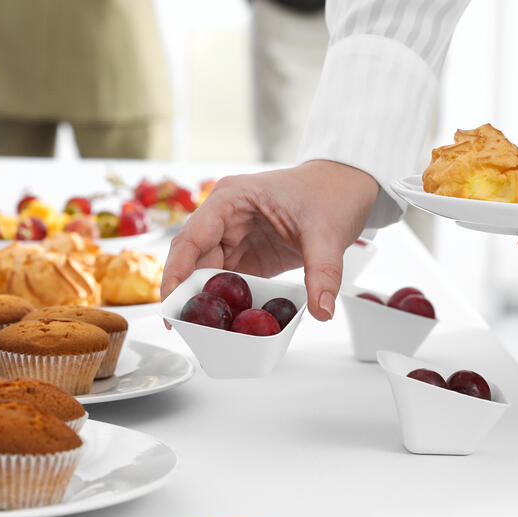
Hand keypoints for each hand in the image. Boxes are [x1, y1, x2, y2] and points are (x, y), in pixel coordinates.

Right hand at [162, 160, 379, 319]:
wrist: (346, 186)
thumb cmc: (330, 192)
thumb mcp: (327, 233)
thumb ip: (322, 273)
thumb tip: (321, 311)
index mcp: (231, 199)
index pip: (191, 239)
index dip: (176, 273)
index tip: (170, 304)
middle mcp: (225, 216)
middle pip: (192, 258)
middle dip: (186, 292)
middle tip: (183, 328)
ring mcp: (234, 235)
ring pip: (206, 272)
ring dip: (205, 299)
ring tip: (204, 330)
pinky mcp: (248, 253)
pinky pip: (229, 280)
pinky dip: (226, 300)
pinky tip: (227, 321)